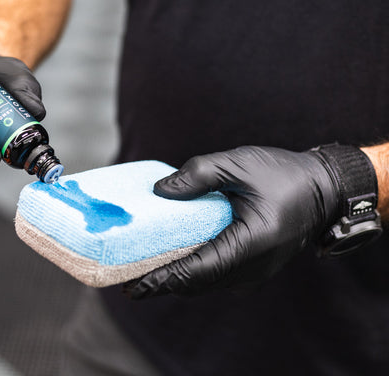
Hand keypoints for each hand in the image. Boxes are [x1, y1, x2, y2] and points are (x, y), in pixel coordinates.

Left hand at [124, 145, 343, 297]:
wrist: (323, 190)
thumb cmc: (282, 174)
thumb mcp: (238, 164)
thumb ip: (197, 176)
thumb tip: (159, 192)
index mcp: (252, 242)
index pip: (198, 269)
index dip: (163, 279)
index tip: (134, 285)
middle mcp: (253, 266)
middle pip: (198, 283)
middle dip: (162, 284)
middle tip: (127, 281)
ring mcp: (254, 271)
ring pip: (206, 283)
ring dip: (175, 280)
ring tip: (141, 274)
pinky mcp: (253, 267)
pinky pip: (216, 276)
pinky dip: (191, 273)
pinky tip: (171, 263)